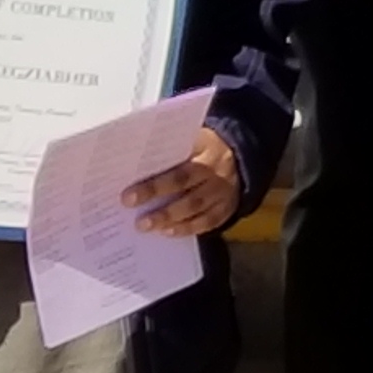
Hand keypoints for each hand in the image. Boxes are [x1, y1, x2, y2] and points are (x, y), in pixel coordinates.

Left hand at [122, 125, 242, 238]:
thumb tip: (134, 162)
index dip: (155, 175)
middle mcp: (216, 169)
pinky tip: (167, 232)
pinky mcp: (227, 208)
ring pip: (195, 205)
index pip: (178, 158)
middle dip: (155, 192)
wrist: (242, 160)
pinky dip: (187, 228)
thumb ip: (171, 148)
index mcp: (206, 147)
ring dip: (169, 216)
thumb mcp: (194, 140)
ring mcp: (223, 190)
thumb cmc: (205, 150)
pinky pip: (207, 221)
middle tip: (130, 203)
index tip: (129, 189)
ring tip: (145, 225)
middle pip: (184, 181)